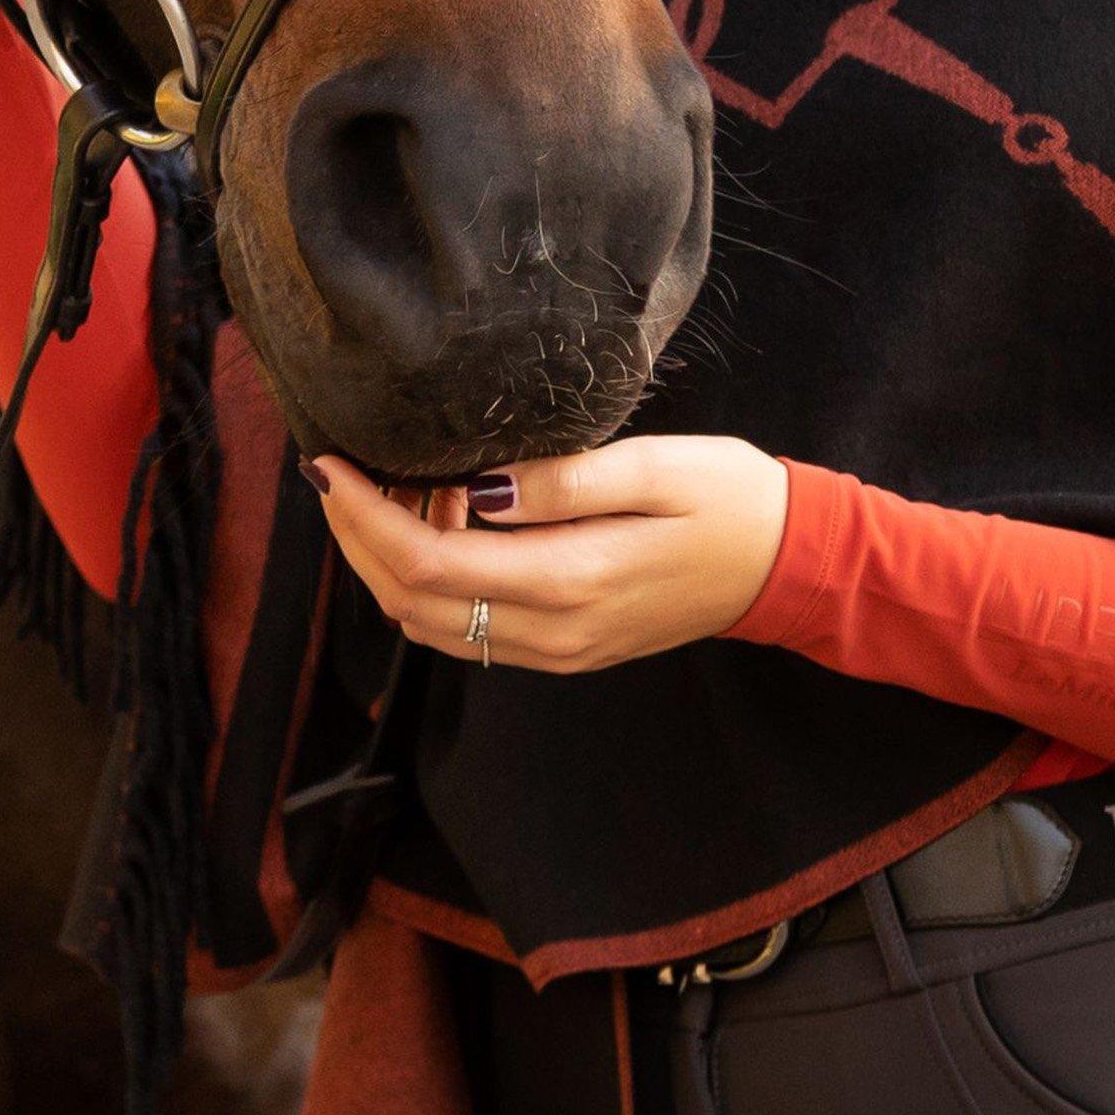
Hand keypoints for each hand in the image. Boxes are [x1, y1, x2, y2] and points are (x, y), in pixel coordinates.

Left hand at [310, 438, 789, 676]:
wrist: (785, 565)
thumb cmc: (730, 499)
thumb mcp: (656, 466)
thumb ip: (563, 480)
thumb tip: (475, 488)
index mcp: (572, 580)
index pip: (427, 563)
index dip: (364, 517)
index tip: (329, 464)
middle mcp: (556, 631)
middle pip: (412, 602)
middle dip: (357, 540)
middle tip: (337, 473)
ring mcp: (560, 650)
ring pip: (433, 624)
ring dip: (388, 566)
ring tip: (377, 493)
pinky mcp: (567, 649)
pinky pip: (471, 631)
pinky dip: (430, 586)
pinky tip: (435, 528)